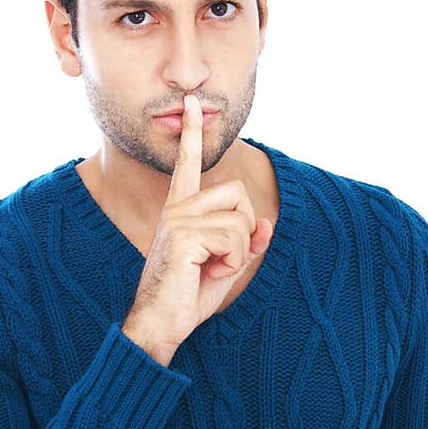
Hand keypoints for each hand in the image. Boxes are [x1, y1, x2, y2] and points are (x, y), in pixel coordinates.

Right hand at [121, 93, 273, 362]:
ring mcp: (177, 219)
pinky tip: (206, 273)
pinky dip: (232, 262)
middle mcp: (177, 208)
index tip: (191, 103)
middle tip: (220, 259)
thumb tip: (267, 223)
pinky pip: (233, 239)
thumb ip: (246, 243)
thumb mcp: (226, 267)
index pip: (188, 164)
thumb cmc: (187, 298)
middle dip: (244, 230)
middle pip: (238, 193)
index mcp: (181, 209)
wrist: (160, 325)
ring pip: (240, 220)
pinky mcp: (182, 235)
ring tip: (210, 269)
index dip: (192, 133)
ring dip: (237, 253)